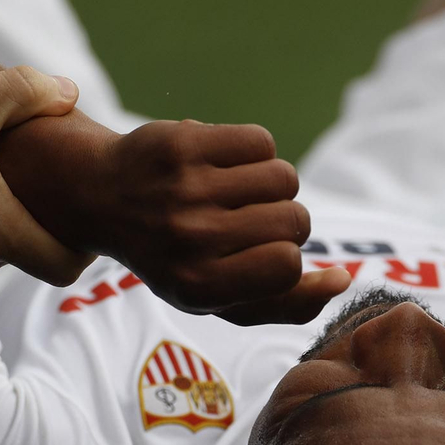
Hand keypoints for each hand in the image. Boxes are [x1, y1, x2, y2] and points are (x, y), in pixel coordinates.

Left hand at [82, 119, 350, 324]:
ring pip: (284, 178)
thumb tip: (346, 279)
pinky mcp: (184, 142)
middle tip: (243, 221)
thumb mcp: (221, 298)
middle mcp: (189, 239)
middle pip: (294, 220)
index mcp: (197, 287)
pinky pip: (262, 141)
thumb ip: (287, 303)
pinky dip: (255, 151)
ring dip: (273, 184)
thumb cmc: (176, 256)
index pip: (287, 266)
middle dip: (283, 219)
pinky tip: (225, 163)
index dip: (287, 257)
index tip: (259, 255)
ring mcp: (185, 188)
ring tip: (237, 191)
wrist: (98, 197)